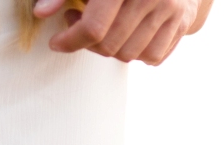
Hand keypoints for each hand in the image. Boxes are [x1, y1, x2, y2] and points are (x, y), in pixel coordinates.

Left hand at [36, 0, 205, 62]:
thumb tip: (40, 12)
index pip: (94, 28)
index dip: (70, 41)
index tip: (57, 42)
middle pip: (109, 46)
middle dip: (88, 44)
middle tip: (79, 28)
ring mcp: (170, 8)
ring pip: (129, 55)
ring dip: (111, 49)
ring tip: (104, 30)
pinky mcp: (183, 20)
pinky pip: (152, 57)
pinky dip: (137, 53)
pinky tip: (128, 35)